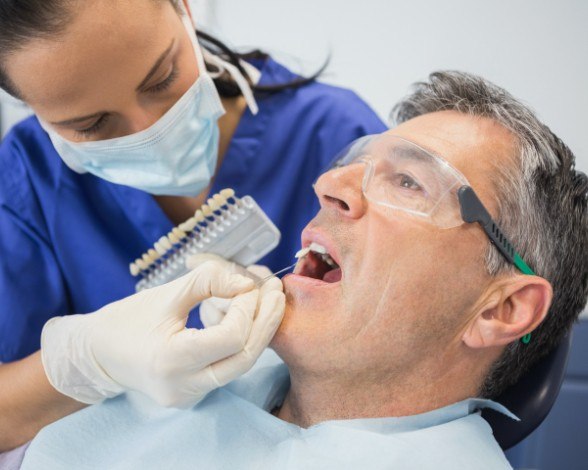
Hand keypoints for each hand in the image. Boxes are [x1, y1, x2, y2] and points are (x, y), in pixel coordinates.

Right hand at [41, 259, 284, 407]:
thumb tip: (248, 284)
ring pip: (241, 364)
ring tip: (269, 299)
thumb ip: (208, 282)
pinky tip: (249, 316)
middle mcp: (183, 386)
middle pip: (244, 358)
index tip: (248, 284)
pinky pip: (229, 367)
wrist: (99, 355)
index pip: (230, 339)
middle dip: (266, 321)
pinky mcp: (196, 393)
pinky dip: (243, 340)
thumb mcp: (166, 293)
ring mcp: (190, 395)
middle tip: (277, 290)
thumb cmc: (128, 319)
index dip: (247, 308)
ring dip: (259, 330)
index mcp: (170, 360)